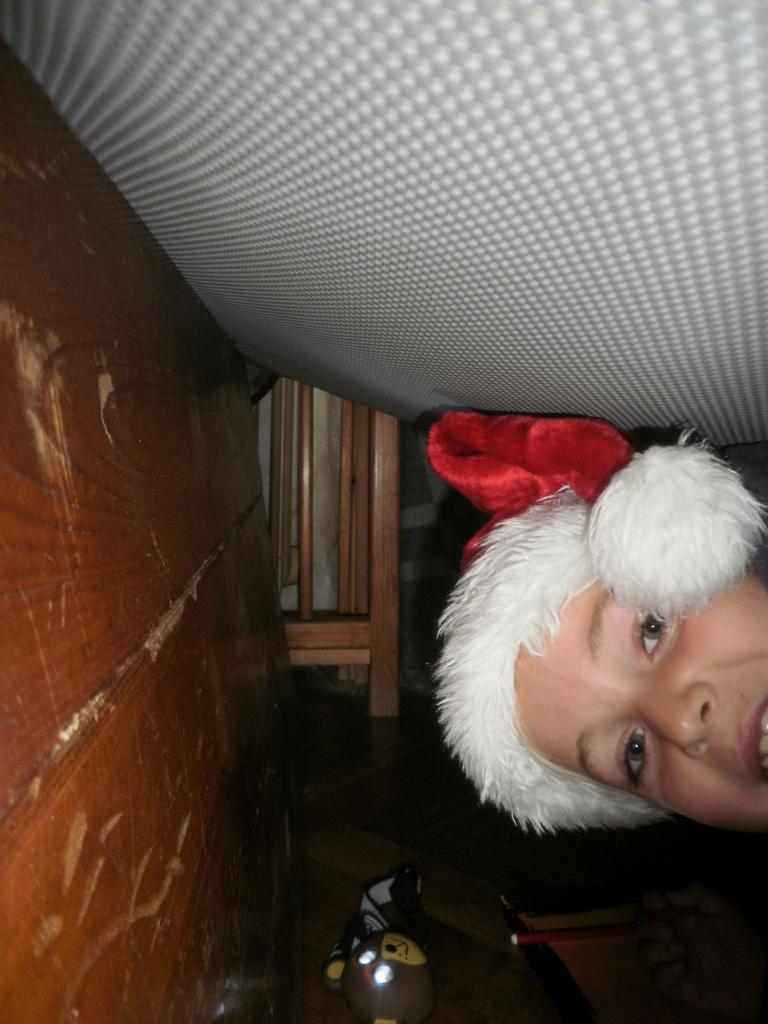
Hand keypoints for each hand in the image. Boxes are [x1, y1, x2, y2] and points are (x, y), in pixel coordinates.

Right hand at [638, 884, 767, 1021]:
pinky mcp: (681, 987)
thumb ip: (695, 893)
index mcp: (682, 916)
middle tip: (668, 932)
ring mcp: (675, 962)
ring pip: (645, 952)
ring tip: (681, 952)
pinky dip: (663, 974)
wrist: (762, 978)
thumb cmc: (745, 937)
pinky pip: (658, 980)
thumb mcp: (723, 907)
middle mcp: (674, 937)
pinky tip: (682, 970)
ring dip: (657, 950)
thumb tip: (666, 893)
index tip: (658, 904)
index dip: (648, 900)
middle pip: (642, 927)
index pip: (651, 903)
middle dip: (648, 926)